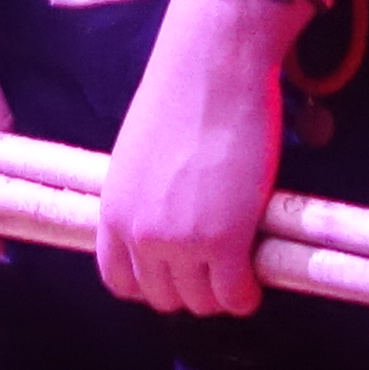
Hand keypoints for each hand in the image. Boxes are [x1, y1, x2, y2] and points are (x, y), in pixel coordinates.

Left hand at [100, 0, 298, 314]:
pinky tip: (255, 278)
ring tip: (239, 268)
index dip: (151, 283)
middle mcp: (139, 234)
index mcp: (113, 211)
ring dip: (220, 292)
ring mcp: (181, 242)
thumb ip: (145, 197)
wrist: (214, 67)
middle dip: (190, 287)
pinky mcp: (225, 242)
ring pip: (200, 302)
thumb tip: (166, 220)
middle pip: (162, 297)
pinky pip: (235, 295)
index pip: (120, 281)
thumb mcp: (139, 155)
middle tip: (217, 266)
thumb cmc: (181, 94)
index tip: (175, 273)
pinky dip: (247, 294)